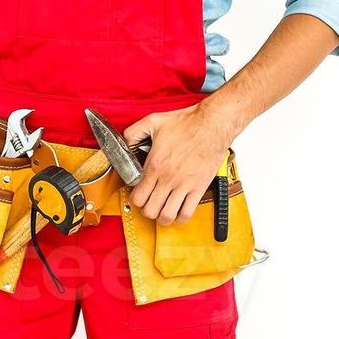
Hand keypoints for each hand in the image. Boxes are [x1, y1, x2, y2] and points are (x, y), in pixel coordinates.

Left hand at [117, 104, 247, 223]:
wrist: (213, 124)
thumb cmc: (187, 122)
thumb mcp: (153, 121)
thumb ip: (134, 132)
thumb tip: (125, 143)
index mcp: (154, 165)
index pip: (137, 197)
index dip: (136, 199)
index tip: (140, 194)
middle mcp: (167, 178)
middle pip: (150, 210)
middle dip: (148, 210)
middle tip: (151, 204)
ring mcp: (184, 185)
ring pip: (167, 215)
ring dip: (163, 217)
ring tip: (164, 211)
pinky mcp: (199, 187)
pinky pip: (187, 212)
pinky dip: (181, 217)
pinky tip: (179, 211)